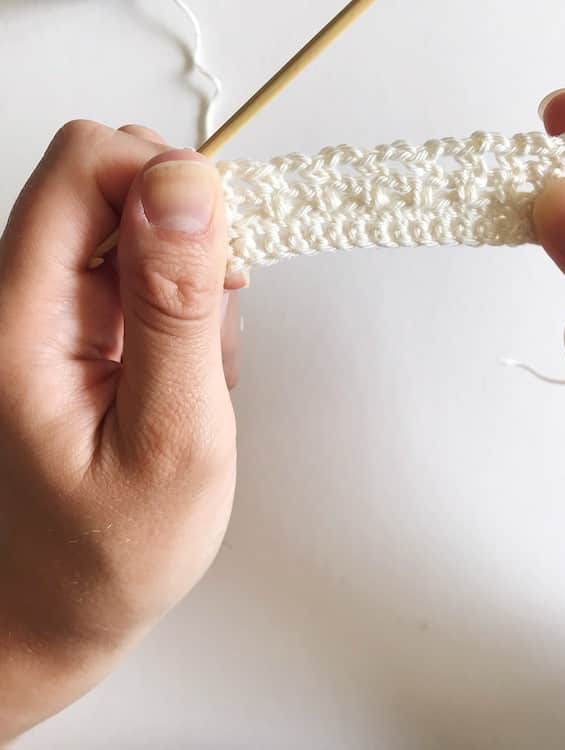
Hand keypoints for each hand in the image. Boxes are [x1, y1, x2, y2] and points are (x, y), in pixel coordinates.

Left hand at [0, 121, 239, 739]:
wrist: (61, 604)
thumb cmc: (111, 549)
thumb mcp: (172, 436)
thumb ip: (177, 308)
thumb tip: (186, 188)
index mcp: (21, 320)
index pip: (85, 166)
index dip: (167, 177)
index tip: (223, 246)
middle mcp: (23, 297)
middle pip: (113, 181)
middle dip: (189, 234)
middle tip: (215, 319)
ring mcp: (53, 310)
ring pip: (141, 230)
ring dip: (194, 286)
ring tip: (198, 373)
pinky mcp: (82, 326)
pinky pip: (148, 277)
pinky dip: (187, 313)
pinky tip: (187, 376)